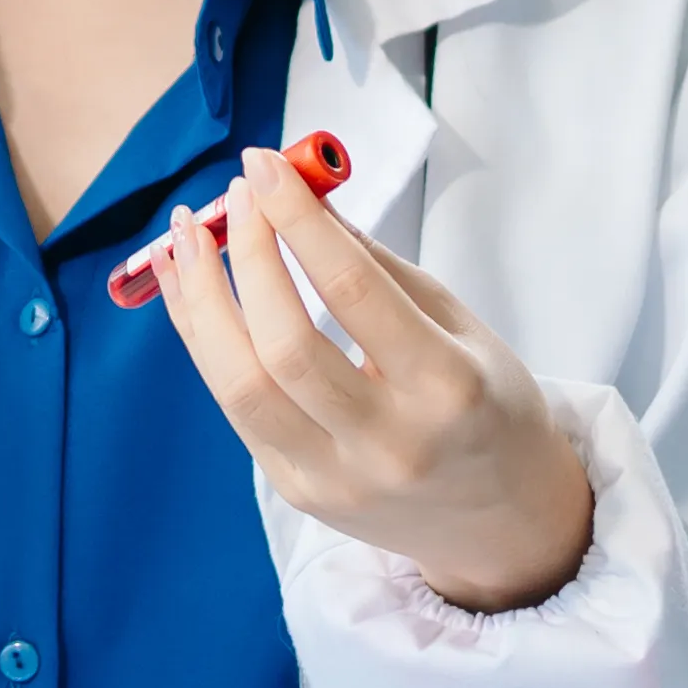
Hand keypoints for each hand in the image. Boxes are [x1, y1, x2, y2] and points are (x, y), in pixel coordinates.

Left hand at [143, 144, 597, 611]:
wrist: (503, 521)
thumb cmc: (489, 405)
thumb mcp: (462, 327)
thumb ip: (379, 269)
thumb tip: (300, 198)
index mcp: (448, 389)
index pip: (354, 294)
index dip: (298, 223)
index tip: (264, 167)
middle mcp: (389, 444)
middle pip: (285, 346)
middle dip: (246, 257)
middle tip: (230, 198)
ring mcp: (336, 479)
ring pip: (239, 385)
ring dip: (201, 301)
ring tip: (185, 237)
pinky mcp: (299, 494)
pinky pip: (236, 408)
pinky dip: (206, 340)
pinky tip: (192, 289)